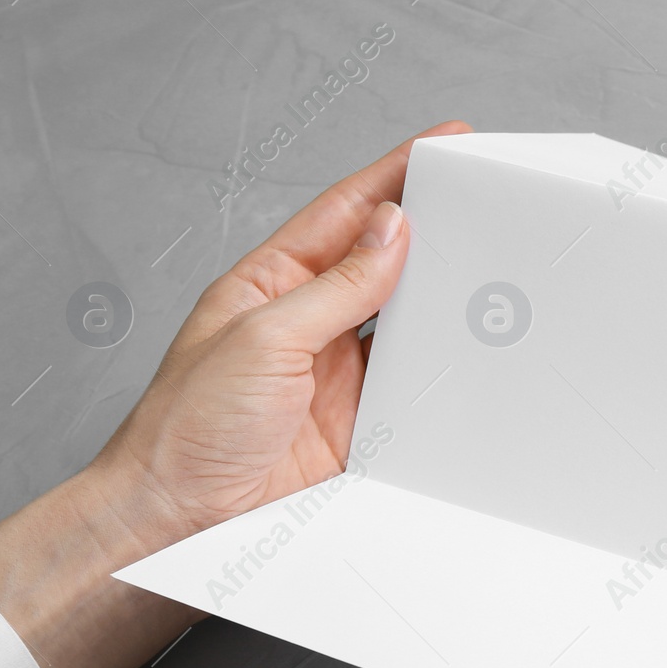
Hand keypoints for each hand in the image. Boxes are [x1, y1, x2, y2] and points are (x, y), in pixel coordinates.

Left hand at [0, 122, 469, 667]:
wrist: (179, 521)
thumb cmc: (185, 429)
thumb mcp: (262, 338)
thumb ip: (335, 287)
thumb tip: (391, 232)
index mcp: (269, 283)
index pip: (342, 215)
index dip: (393, 177)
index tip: (442, 146)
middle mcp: (307, 323)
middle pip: (382, 263)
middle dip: (431, 231)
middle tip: (481, 203)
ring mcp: (336, 376)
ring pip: (405, 322)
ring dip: (442, 301)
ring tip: (487, 269)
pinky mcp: (360, 426)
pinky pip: (413, 388)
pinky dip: (442, 370)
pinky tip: (467, 352)